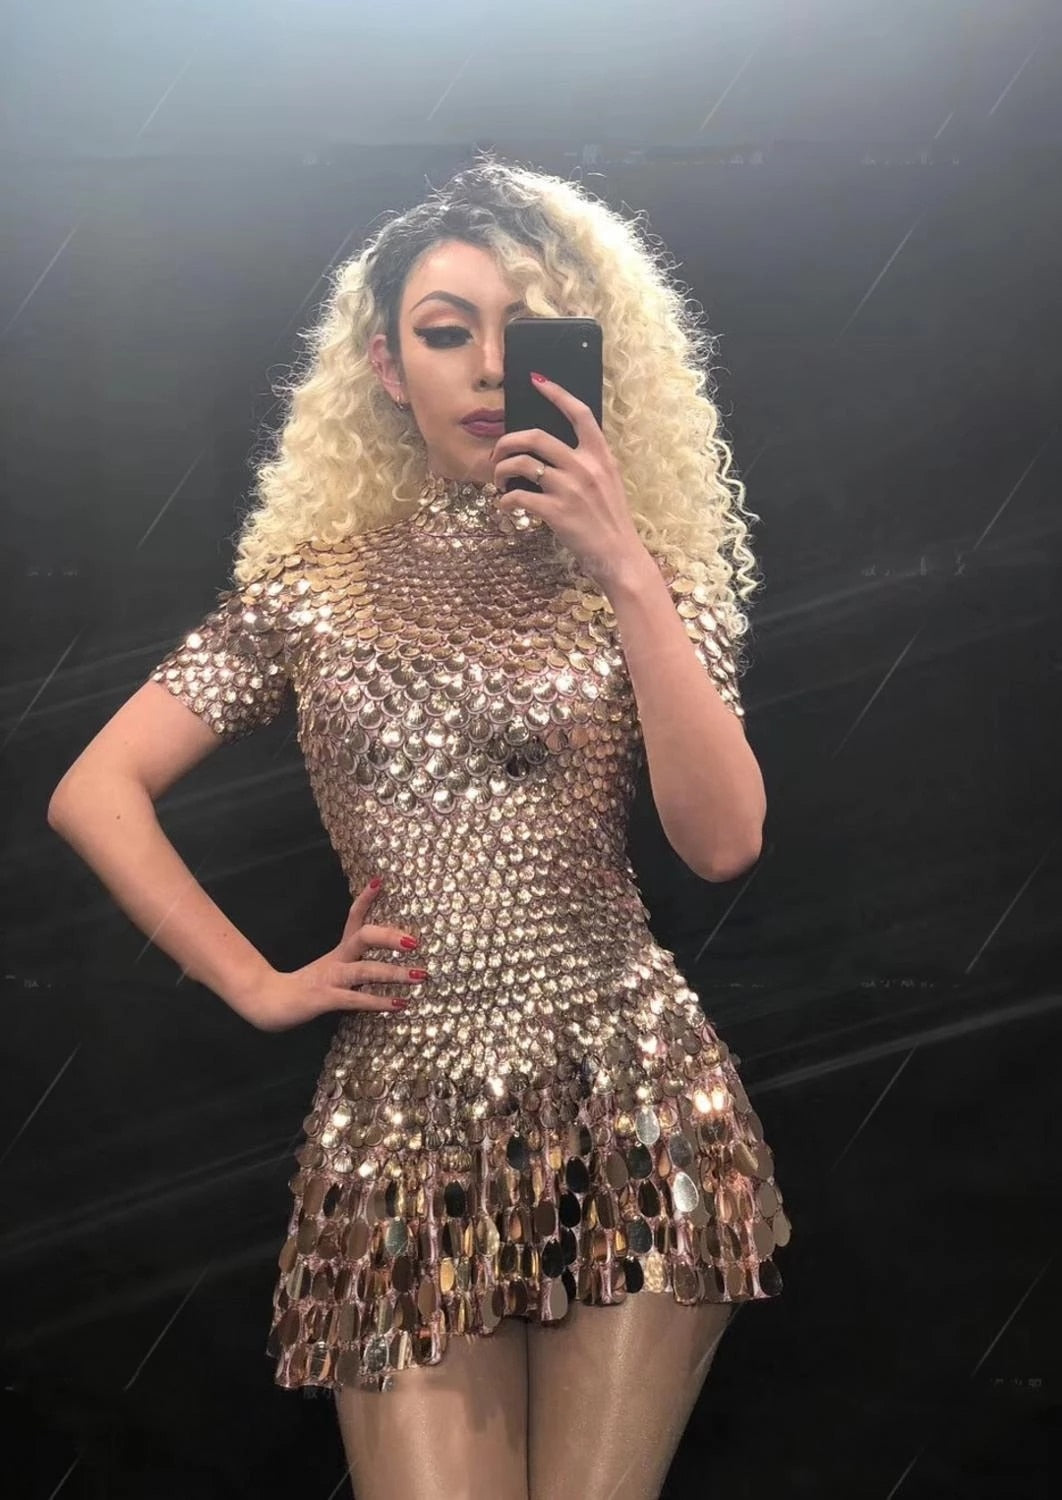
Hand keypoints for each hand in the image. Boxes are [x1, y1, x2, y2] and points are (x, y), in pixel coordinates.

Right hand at [248, 879, 425, 1032]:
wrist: (265, 1001)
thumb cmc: (302, 988)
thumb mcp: (330, 971)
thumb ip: (353, 966)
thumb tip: (383, 963)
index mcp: (339, 951)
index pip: (353, 918)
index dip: (366, 899)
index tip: (380, 882)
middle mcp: (337, 960)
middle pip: (364, 937)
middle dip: (391, 937)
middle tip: (416, 941)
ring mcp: (331, 978)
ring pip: (365, 970)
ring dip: (395, 972)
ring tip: (420, 975)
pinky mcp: (326, 998)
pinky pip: (356, 999)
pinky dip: (379, 1001)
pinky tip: (399, 1004)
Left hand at [490, 372, 648, 593]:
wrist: (621, 558)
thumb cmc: (612, 523)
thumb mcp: (609, 484)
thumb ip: (588, 464)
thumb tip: (553, 454)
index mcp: (600, 456)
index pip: (579, 413)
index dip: (556, 393)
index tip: (537, 381)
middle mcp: (585, 467)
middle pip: (535, 436)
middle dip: (506, 441)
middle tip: (496, 455)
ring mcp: (570, 489)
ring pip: (521, 463)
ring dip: (501, 471)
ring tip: (499, 482)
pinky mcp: (557, 513)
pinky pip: (518, 497)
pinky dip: (505, 500)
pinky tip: (505, 506)